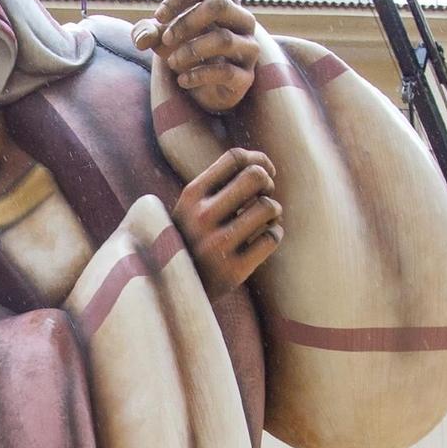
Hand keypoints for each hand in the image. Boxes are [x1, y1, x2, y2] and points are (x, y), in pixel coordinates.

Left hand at [137, 0, 261, 113]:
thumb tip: (141, 40)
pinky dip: (198, 76)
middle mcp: (242, 20)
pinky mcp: (246, 76)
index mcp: (225, 1)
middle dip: (186, 23)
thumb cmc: (185, 51)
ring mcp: (248, 47)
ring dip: (190, 51)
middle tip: (166, 40)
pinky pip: (226, 72)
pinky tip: (182, 81)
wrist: (204, 88)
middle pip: (219, 4)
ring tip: (171, 63)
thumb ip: (147, 32)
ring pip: (224, 39)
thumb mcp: (161, 39)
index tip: (159, 17)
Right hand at [176, 148, 283, 296]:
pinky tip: (264, 239)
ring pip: (268, 208)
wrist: (171, 290)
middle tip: (264, 197)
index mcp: (190, 196)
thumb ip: (220, 184)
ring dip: (274, 211)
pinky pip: (272, 238)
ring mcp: (216, 246)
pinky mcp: (233, 271)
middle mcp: (201, 218)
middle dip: (268, 184)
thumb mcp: (192, 207)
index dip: (259, 160)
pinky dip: (274, 234)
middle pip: (256, 176)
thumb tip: (264, 165)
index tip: (264, 174)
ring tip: (266, 220)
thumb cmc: (191, 239)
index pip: (235, 157)